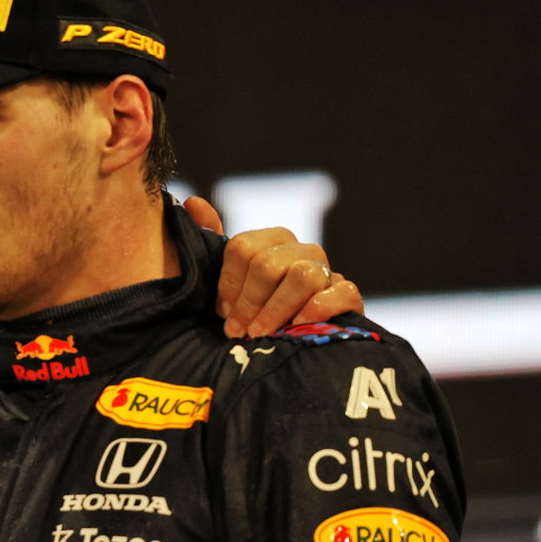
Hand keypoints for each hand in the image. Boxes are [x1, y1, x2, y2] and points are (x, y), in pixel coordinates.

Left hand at [182, 196, 363, 337]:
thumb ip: (212, 240)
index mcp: (271, 241)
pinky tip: (297, 326)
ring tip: (259, 334)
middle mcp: (301, 249)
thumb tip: (192, 203)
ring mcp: (327, 270)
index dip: (229, 283)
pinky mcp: (348, 294)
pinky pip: (342, 291)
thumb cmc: (254, 308)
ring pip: (303, 276)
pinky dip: (318, 309)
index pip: (243, 248)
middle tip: (236, 330)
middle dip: (248, 302)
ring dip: (276, 309)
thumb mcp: (227, 279)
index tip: (220, 311)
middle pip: (269, 264)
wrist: (292, 339)